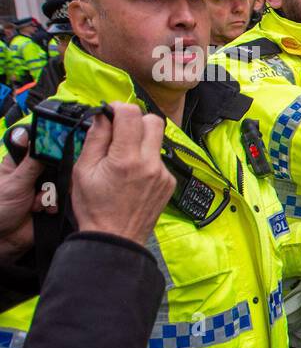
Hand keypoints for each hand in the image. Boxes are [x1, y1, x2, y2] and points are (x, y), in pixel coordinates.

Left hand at [0, 127, 56, 262]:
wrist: (5, 237)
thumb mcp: (14, 182)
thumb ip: (30, 163)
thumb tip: (36, 138)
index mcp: (20, 162)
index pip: (40, 146)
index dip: (49, 149)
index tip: (54, 153)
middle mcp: (33, 173)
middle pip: (55, 164)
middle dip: (51, 177)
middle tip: (40, 186)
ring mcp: (43, 187)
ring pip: (60, 182)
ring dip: (50, 194)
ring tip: (35, 204)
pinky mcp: (51, 201)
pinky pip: (62, 198)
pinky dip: (52, 205)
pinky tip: (41, 211)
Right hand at [71, 102, 175, 245]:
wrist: (116, 238)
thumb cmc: (95, 208)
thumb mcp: (83, 170)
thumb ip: (96, 139)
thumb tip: (103, 115)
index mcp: (126, 159)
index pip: (132, 114)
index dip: (118, 109)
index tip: (109, 115)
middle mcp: (150, 164)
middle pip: (153, 121)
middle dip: (135, 120)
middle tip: (119, 132)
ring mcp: (163, 174)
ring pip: (157, 141)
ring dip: (141, 141)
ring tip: (123, 158)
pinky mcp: (169, 182)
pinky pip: (159, 160)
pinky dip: (146, 160)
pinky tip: (133, 175)